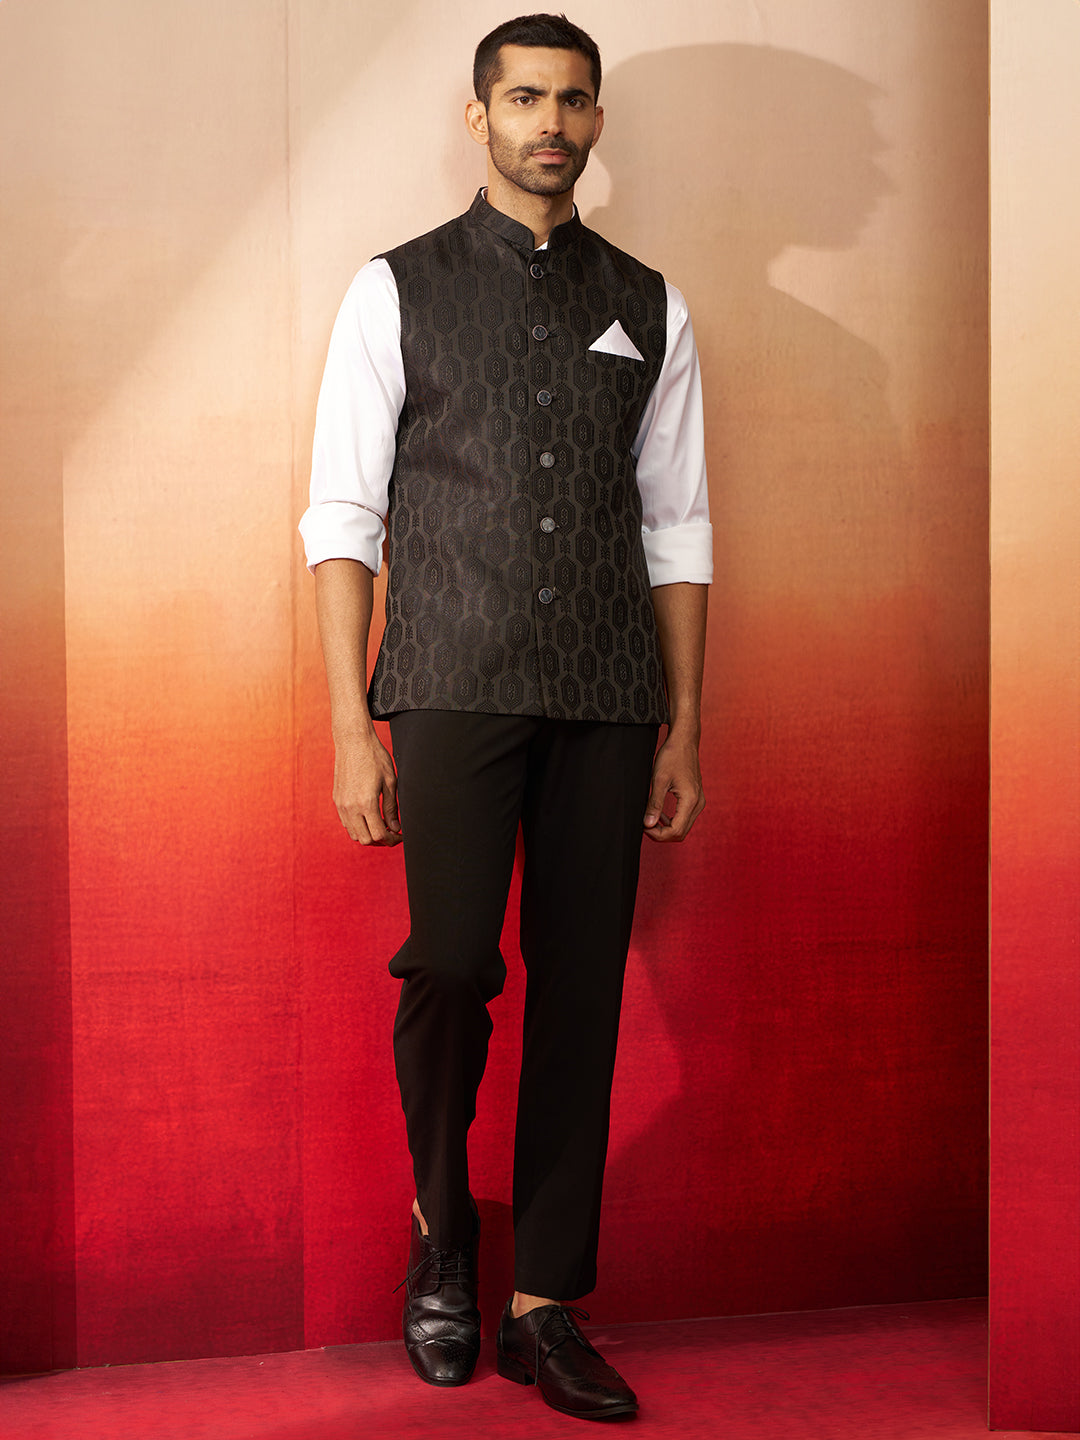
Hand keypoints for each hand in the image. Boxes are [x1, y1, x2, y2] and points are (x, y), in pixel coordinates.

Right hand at [332, 730, 401, 845]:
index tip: (400, 836)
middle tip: (392, 833)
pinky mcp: (337, 800)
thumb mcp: (390, 782)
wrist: (353, 741)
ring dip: (368, 835)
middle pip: (365, 839)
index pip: (379, 835)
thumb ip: (392, 808)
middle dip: (381, 841)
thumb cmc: (374, 757)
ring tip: (381, 826)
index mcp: (366, 803)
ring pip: (354, 834)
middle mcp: (350, 807)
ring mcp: (341, 805)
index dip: (392, 840)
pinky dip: (358, 827)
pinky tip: (369, 818)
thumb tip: (395, 828)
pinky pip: (346, 823)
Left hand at [643, 730, 703, 842]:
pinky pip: (685, 818)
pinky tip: (659, 815)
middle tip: (645, 825)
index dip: (658, 834)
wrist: (684, 740)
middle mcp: (698, 803)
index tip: (643, 827)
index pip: (676, 831)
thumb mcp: (659, 779)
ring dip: (666, 828)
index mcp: (690, 800)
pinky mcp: (696, 798)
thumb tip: (648, 824)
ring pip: (683, 827)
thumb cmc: (672, 756)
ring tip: (650, 820)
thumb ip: (654, 804)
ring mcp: (699, 801)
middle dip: (662, 834)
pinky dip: (672, 821)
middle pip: (681, 832)